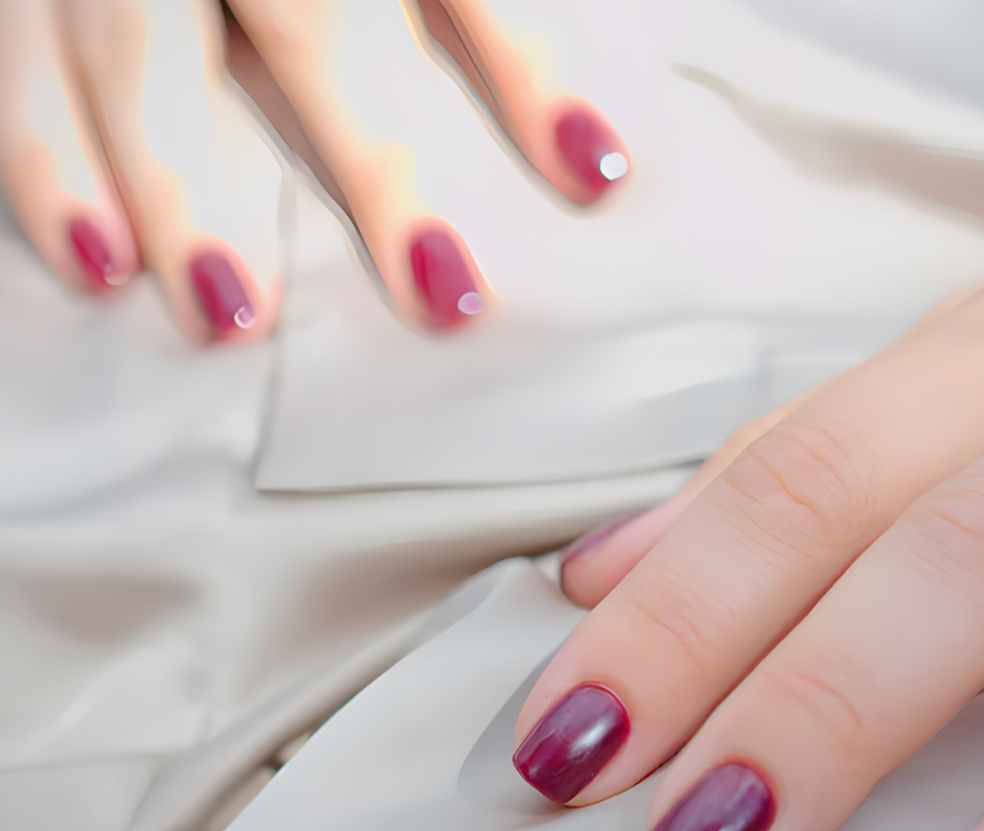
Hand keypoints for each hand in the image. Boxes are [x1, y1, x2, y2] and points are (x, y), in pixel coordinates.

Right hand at [0, 0, 627, 341]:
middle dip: (373, 159)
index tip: (597, 172)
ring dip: (180, 189)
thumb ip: (462, 9)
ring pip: (133, 46)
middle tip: (443, 294)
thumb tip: (579, 134)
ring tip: (234, 318)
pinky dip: (45, 161)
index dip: (524, 70)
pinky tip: (95, 266)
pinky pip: (14, 60)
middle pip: (309, 14)